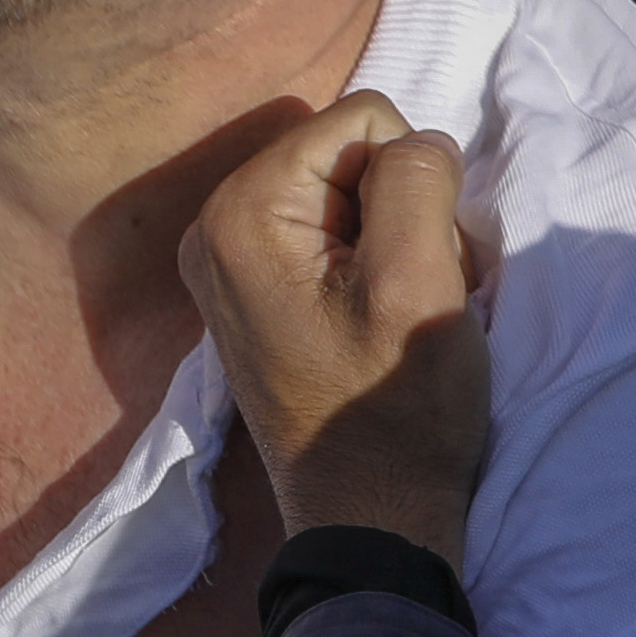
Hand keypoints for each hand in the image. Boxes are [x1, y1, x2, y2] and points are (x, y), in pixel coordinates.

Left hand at [177, 96, 495, 558]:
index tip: (408, 263)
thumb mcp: (419, 280)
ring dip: (396, 245)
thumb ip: (415, 180)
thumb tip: (418, 140)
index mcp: (242, 210)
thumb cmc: (394, 408)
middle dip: (401, 211)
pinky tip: (376, 327)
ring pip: (354, 199)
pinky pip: (335, 241)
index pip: (365, 119)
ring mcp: (230, 263)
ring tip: (394, 317)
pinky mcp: (256, 295)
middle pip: (352, 155)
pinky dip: (373, 271)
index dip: (413, 180)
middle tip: (408, 294)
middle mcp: (216, 225)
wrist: (368, 517)